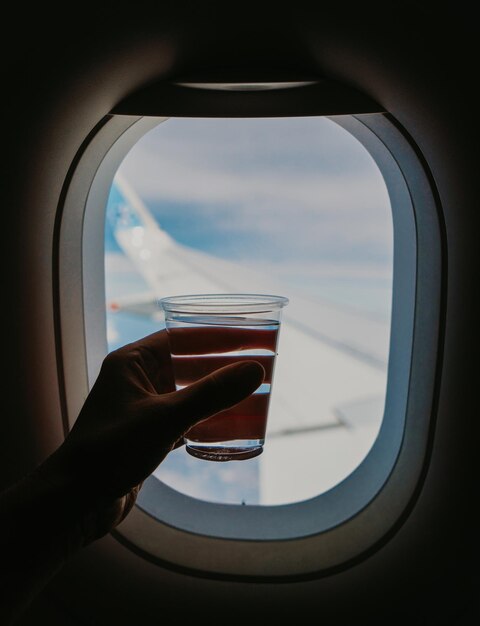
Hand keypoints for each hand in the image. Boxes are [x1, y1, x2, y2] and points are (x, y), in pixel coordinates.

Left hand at [38, 330, 263, 543]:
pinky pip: (184, 418)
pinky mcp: (147, 433)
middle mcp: (136, 380)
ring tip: (250, 394)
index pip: (181, 337)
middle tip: (257, 366)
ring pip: (187, 392)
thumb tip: (254, 370)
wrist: (75, 502)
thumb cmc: (110, 452)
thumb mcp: (165, 419)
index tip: (250, 337)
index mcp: (132, 362)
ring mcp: (142, 408)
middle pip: (188, 364)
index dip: (217, 335)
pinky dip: (206, 419)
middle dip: (222, 366)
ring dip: (216, 394)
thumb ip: (210, 394)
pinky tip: (230, 425)